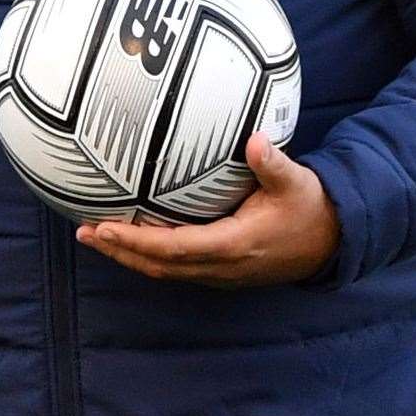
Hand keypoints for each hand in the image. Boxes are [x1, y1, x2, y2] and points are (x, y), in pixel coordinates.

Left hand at [76, 131, 340, 287]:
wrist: (331, 242)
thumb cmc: (310, 208)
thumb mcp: (297, 182)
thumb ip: (274, 163)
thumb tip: (255, 141)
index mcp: (235, 246)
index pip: (174, 249)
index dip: (137, 242)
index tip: (105, 227)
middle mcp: (222, 266)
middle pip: (159, 267)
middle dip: (120, 252)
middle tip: (84, 232)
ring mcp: (221, 274)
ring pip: (165, 271)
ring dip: (130, 256)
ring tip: (97, 236)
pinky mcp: (221, 270)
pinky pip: (176, 268)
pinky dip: (149, 256)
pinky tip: (132, 238)